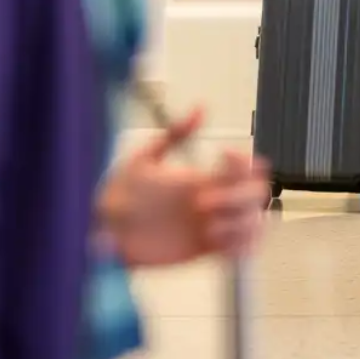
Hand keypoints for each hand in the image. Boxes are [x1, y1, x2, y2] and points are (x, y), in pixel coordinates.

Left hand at [99, 109, 269, 268]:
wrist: (105, 232)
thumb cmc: (120, 192)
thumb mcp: (144, 157)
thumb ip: (174, 134)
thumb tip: (202, 107)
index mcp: (199, 177)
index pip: (239, 166)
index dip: (243, 162)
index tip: (224, 159)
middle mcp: (211, 200)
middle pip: (255, 193)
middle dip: (239, 197)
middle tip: (204, 204)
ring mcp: (210, 225)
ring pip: (252, 222)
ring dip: (240, 225)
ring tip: (211, 229)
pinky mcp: (204, 250)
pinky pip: (239, 251)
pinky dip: (241, 248)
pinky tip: (220, 243)